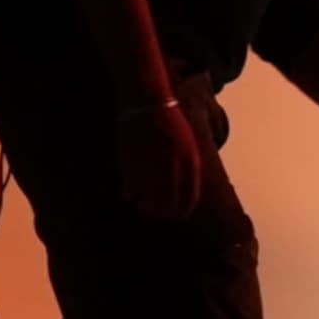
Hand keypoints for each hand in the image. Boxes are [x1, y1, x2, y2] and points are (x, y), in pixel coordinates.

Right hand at [116, 98, 203, 220]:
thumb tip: (183, 193)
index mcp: (191, 162)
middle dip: (163, 214)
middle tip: (154, 214)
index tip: (174, 216)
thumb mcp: (186, 144)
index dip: (181, 212)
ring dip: (144, 207)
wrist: (147, 101)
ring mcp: (154, 165)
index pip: (190, 200)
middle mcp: (175, 167)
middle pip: (170, 206)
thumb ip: (185, 168)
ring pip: (150, 201)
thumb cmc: (167, 122)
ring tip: (140, 206)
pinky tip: (128, 195)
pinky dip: (130, 195)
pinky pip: (133, 189)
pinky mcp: (134, 163)